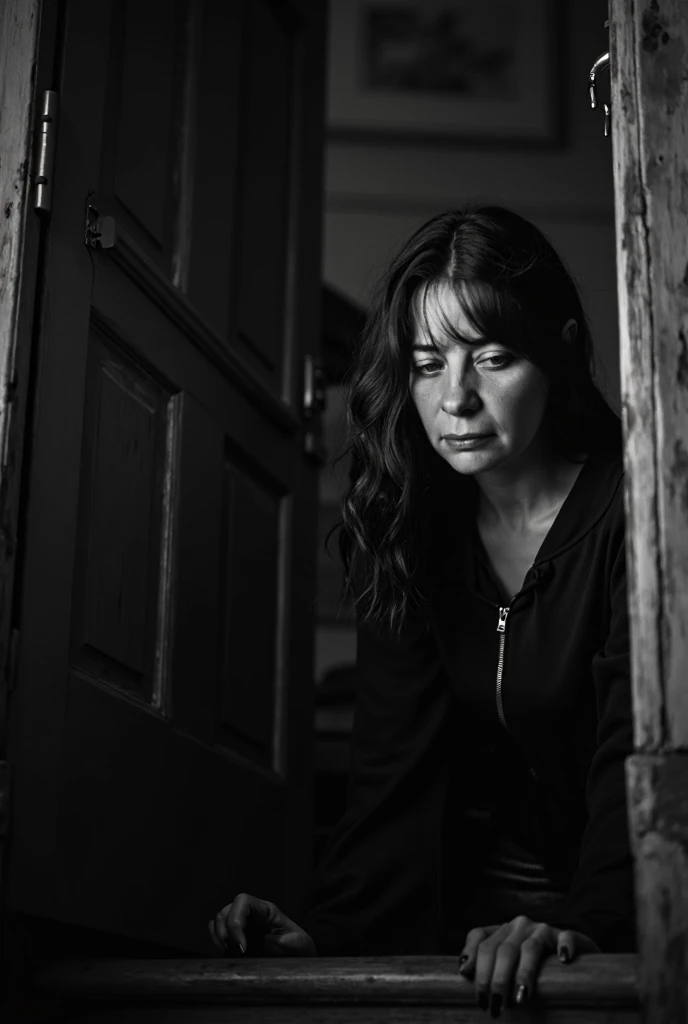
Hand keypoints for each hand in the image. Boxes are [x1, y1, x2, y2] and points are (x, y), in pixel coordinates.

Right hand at [209, 892, 316, 956]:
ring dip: (219, 938)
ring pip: (218, 921)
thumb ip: (293, 941)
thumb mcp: (301, 944)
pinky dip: (216, 943)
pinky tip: (227, 955)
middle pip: (226, 910)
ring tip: (231, 954)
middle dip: (226, 933)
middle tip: (237, 953)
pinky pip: (216, 933)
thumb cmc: (299, 949)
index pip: (243, 901)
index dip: (236, 920)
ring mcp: (241, 925)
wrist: (296, 959)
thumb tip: (279, 941)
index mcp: (266, 911)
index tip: (242, 947)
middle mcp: (251, 914)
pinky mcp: (234, 938)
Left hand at [457, 915, 599, 1015]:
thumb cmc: (531, 963)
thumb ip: (484, 962)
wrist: (570, 955)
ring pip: (529, 948)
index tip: (475, 990)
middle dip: (496, 980)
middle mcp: (520, 926)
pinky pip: (566, 938)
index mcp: (502, 930)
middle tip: (495, 1006)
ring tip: (519, 999)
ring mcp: (543, 929)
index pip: (481, 940)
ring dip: (523, 974)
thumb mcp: (504, 961)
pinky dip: (564, 947)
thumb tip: (464, 970)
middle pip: (502, 950)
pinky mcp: (566, 936)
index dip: (475, 964)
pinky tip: (563, 960)